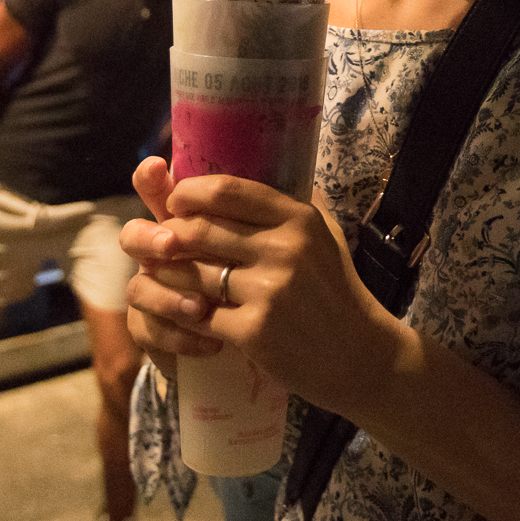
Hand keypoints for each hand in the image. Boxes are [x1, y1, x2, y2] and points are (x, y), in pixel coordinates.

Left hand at [121, 156, 402, 417]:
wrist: (359, 355)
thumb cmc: (336, 291)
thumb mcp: (325, 236)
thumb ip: (292, 206)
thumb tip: (260, 164)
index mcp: (298, 218)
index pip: (226, 190)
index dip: (188, 192)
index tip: (176, 202)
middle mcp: (284, 248)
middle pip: (200, 229)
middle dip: (170, 235)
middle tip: (160, 242)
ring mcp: (269, 291)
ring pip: (192, 273)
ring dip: (170, 274)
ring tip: (162, 274)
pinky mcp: (254, 331)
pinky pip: (199, 315)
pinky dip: (185, 314)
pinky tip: (184, 312)